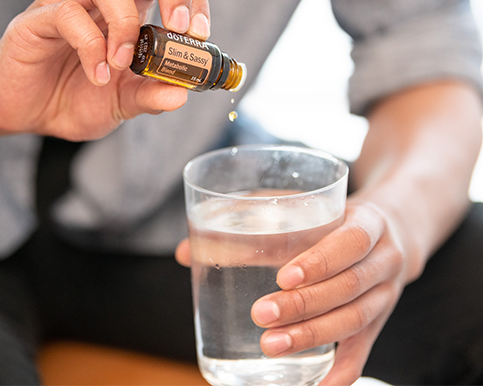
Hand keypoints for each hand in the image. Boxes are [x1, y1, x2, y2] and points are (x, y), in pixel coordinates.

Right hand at [0, 0, 209, 140]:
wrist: (33, 113)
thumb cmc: (81, 97)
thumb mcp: (126, 101)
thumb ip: (152, 95)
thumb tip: (182, 95)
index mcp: (133, 5)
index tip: (200, 33)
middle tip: (178, 28)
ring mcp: (71, 2)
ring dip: (126, 24)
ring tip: (124, 65)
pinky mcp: (40, 19)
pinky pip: (69, 14)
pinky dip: (92, 48)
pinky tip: (99, 76)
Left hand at [175, 197, 411, 385]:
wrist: (391, 233)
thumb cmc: (335, 218)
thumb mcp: (307, 208)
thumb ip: (252, 220)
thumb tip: (186, 252)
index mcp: (370, 222)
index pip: (351, 241)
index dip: (319, 261)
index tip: (281, 276)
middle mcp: (384, 260)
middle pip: (348, 288)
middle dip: (304, 305)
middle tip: (261, 314)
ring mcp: (385, 295)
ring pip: (354, 321)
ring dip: (312, 337)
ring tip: (269, 345)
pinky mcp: (379, 321)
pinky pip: (364, 350)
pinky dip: (340, 371)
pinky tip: (315, 385)